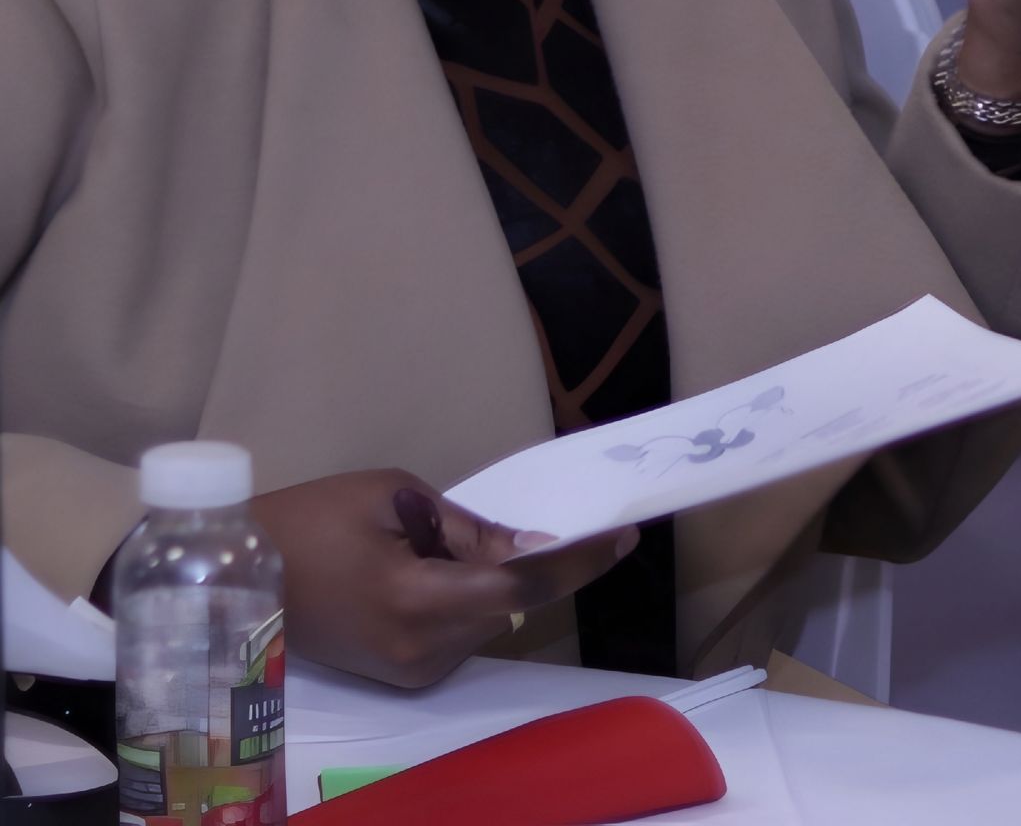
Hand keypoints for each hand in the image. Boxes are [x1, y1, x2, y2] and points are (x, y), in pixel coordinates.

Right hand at [250, 468, 637, 688]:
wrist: (239, 577)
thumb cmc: (314, 518)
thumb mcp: (397, 497)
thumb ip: (471, 530)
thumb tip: (534, 546)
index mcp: (420, 602)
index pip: (522, 589)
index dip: (578, 562)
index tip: (625, 536)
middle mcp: (423, 652)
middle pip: (507, 606)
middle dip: (522, 562)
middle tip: (499, 517)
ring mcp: (411, 674)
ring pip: (487, 620)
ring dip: (488, 581)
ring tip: (427, 541)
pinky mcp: (401, 679)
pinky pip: (460, 633)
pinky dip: (463, 599)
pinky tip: (423, 569)